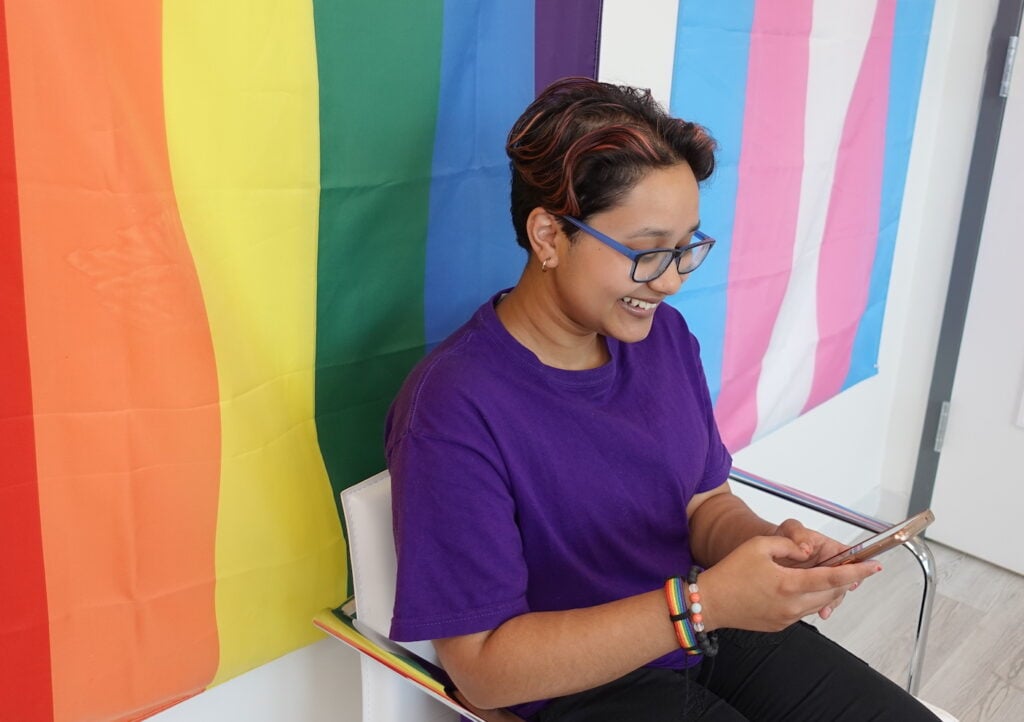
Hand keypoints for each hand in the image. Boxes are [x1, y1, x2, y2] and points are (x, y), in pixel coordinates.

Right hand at [696, 534, 881, 631]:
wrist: (710, 602)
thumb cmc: (730, 573)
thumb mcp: (758, 546)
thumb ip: (788, 545)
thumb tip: (806, 550)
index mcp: (789, 584)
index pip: (832, 578)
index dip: (856, 572)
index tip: (873, 567)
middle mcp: (792, 605)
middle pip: (831, 593)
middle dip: (844, 581)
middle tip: (849, 568)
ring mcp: (787, 618)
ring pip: (820, 603)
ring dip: (827, 590)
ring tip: (823, 576)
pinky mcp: (781, 625)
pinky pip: (804, 610)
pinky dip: (809, 598)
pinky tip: (798, 587)